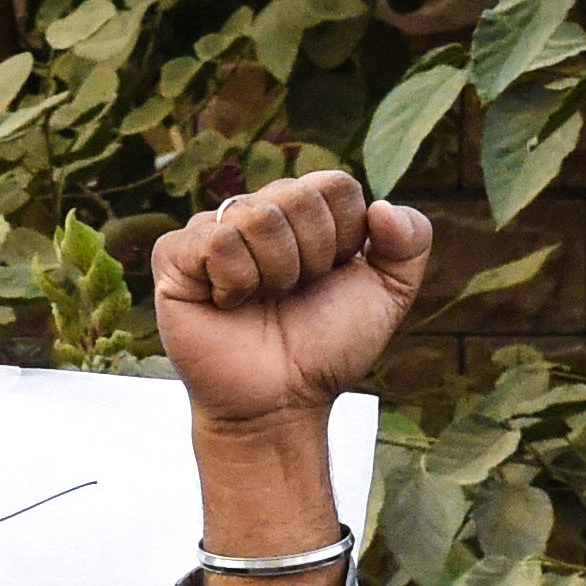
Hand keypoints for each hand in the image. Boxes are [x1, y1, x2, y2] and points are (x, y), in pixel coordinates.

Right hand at [151, 170, 433, 434]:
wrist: (281, 401)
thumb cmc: (326, 349)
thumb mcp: (388, 295)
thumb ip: (410, 241)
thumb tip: (381, 206)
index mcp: (305, 212)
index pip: (335, 184)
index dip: (344, 237)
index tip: (331, 277)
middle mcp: (257, 213)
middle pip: (297, 194)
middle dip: (311, 256)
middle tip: (295, 294)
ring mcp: (212, 231)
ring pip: (256, 215)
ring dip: (274, 273)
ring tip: (262, 302)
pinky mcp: (174, 257)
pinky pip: (215, 241)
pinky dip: (234, 282)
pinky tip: (228, 304)